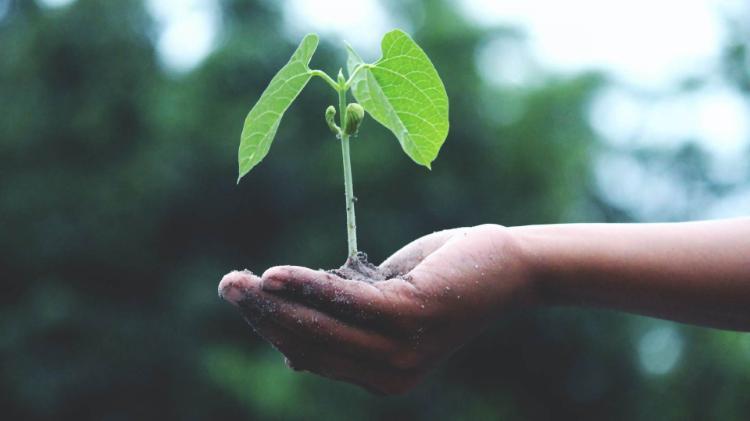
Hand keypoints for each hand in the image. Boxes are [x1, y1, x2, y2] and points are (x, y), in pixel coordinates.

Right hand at [218, 224, 535, 394]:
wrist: (506, 266)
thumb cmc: (442, 280)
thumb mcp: (385, 305)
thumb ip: (344, 324)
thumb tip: (289, 352)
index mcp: (382, 376)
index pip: (312, 355)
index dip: (272, 329)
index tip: (244, 300)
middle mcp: (390, 374)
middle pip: (309, 343)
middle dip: (262, 316)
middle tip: (227, 286)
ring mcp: (401, 350)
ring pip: (321, 326)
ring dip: (274, 302)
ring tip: (238, 281)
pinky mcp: (410, 317)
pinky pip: (345, 302)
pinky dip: (308, 286)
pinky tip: (276, 275)